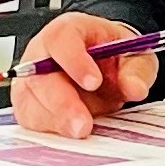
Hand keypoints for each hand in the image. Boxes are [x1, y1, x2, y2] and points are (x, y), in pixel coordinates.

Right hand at [7, 13, 157, 138]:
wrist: (104, 68)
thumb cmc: (112, 57)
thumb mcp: (134, 57)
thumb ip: (136, 71)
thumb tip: (134, 87)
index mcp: (68, 31)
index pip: (61, 39)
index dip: (74, 60)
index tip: (94, 82)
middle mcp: (42, 52)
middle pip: (39, 75)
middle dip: (62, 103)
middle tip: (83, 124)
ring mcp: (31, 78)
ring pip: (30, 99)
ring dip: (55, 120)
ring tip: (80, 132)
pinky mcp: (28, 103)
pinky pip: (29, 117)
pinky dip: (47, 129)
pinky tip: (67, 133)